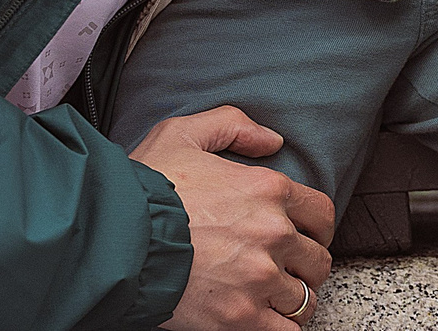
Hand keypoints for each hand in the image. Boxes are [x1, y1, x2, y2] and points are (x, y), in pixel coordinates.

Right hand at [132, 107, 333, 330]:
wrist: (116, 237)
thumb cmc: (146, 186)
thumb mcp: (184, 133)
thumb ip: (233, 126)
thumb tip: (273, 140)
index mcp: (268, 189)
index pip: (322, 214)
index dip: (315, 228)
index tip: (303, 237)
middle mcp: (274, 233)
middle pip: (316, 260)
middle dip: (303, 266)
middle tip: (283, 270)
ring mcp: (260, 278)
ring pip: (304, 299)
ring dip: (291, 300)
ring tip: (271, 298)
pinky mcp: (242, 317)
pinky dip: (280, 327)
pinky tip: (264, 320)